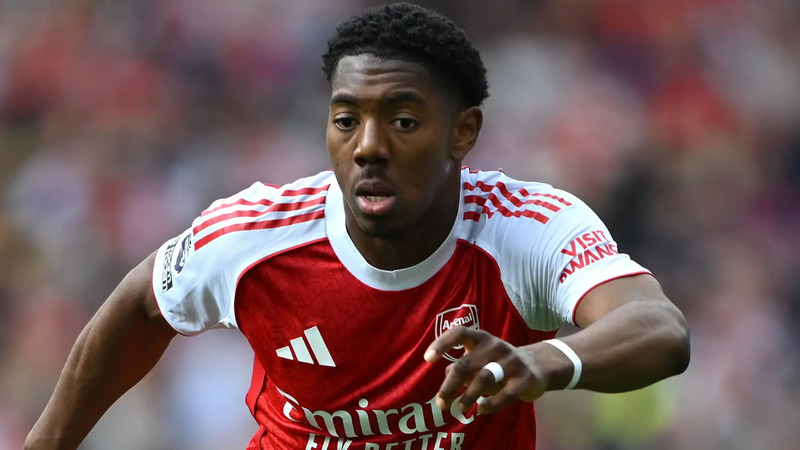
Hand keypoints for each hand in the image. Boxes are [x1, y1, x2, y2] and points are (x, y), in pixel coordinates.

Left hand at [424, 326, 546, 414]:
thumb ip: (463, 366)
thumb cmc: (498, 362)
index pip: (459, 333)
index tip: (427, 359)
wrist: (536, 366)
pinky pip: (505, 394)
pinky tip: (481, 410)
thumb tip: (446, 375)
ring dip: (468, 396)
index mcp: (481, 338)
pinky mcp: (525, 379)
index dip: (442, 344)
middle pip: (466, 364)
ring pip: (484, 378)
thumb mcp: (480, 359)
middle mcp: (495, 346)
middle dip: (450, 386)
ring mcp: (511, 362)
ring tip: (459, 408)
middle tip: (441, 404)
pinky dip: (491, 404)